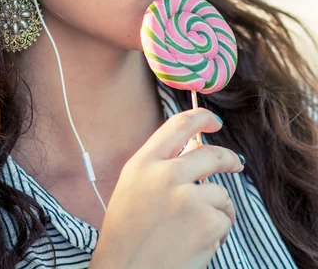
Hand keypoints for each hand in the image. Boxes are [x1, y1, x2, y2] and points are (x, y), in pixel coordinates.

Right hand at [89, 108, 243, 268]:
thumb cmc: (127, 234)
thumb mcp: (135, 187)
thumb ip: (162, 164)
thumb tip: (197, 147)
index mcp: (144, 163)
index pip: (179, 125)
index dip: (202, 117)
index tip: (214, 120)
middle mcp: (166, 174)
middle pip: (211, 154)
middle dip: (228, 159)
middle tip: (235, 165)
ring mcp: (189, 198)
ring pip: (220, 193)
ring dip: (215, 210)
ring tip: (191, 231)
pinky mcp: (207, 223)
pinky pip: (224, 219)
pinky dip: (216, 232)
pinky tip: (195, 244)